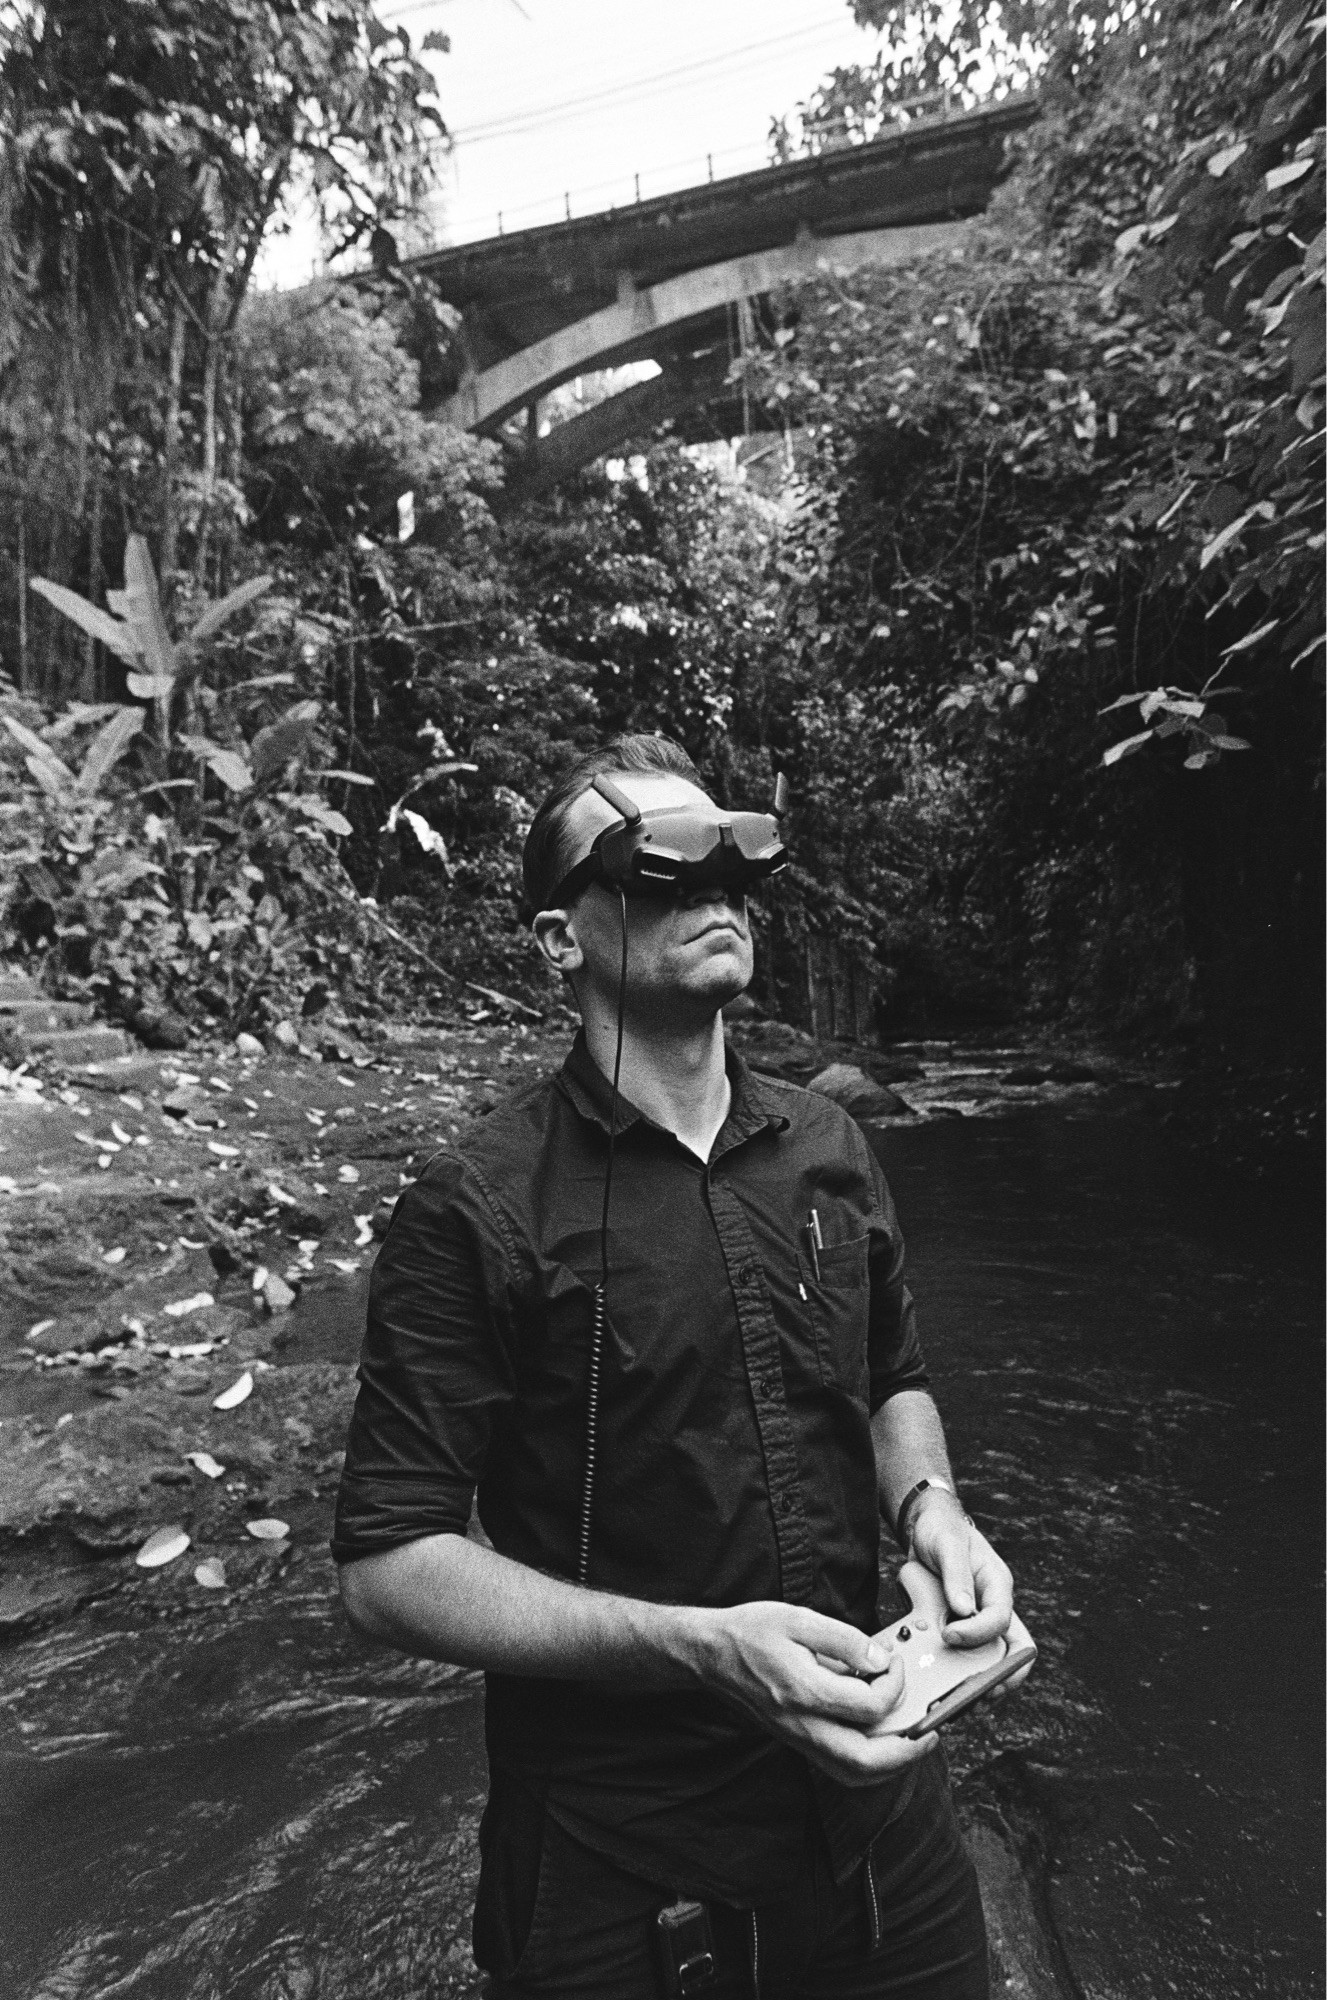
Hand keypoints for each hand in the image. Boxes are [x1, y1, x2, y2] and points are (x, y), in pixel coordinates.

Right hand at [692, 1600, 937, 1787]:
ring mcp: (799, 1737)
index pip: (869, 1706)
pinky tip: (881, 1739)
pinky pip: (839, 1766)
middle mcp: (802, 1724)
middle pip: (865, 1761)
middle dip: (907, 1751)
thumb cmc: (752, 1631)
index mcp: (804, 1691)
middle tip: (931, 1729)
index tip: (895, 1661)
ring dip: (891, 1764)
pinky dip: (869, 1762)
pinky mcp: (797, 1740)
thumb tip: (880, 1660)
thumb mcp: (798, 1618)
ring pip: (853, 1773)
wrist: (711, 1653)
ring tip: (913, 1740)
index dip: (895, 1684)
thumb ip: (844, 1640)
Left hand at [907, 1494, 1032, 1689]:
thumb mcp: (947, 1543)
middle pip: (1007, 1655)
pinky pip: (957, 1659)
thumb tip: (963, 1609)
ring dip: (968, 1683)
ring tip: (949, 1705)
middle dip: (994, 1680)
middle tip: (972, 1699)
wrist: (925, 1529)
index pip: (1002, 1621)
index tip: (950, 1635)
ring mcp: (974, 1624)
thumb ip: (956, 1573)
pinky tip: (929, 1688)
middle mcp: (990, 1610)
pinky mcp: (954, 1631)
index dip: (979, 1634)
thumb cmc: (942, 1531)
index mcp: (998, 1588)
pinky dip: (945, 1674)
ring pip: (984, 1664)